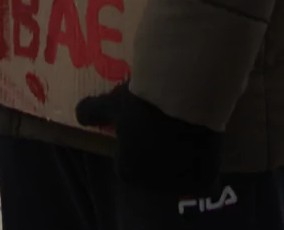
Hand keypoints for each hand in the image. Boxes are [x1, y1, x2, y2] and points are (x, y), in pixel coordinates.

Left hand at [75, 84, 224, 196]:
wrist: (183, 98)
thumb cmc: (142, 102)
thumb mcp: (112, 103)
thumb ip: (92, 112)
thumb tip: (80, 116)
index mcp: (127, 172)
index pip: (129, 163)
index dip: (137, 145)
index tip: (145, 126)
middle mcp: (151, 186)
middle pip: (153, 172)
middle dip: (157, 155)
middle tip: (165, 126)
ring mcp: (179, 186)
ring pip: (178, 176)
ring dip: (180, 161)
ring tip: (186, 131)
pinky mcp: (202, 182)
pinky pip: (202, 180)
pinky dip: (203, 169)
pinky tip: (203, 148)